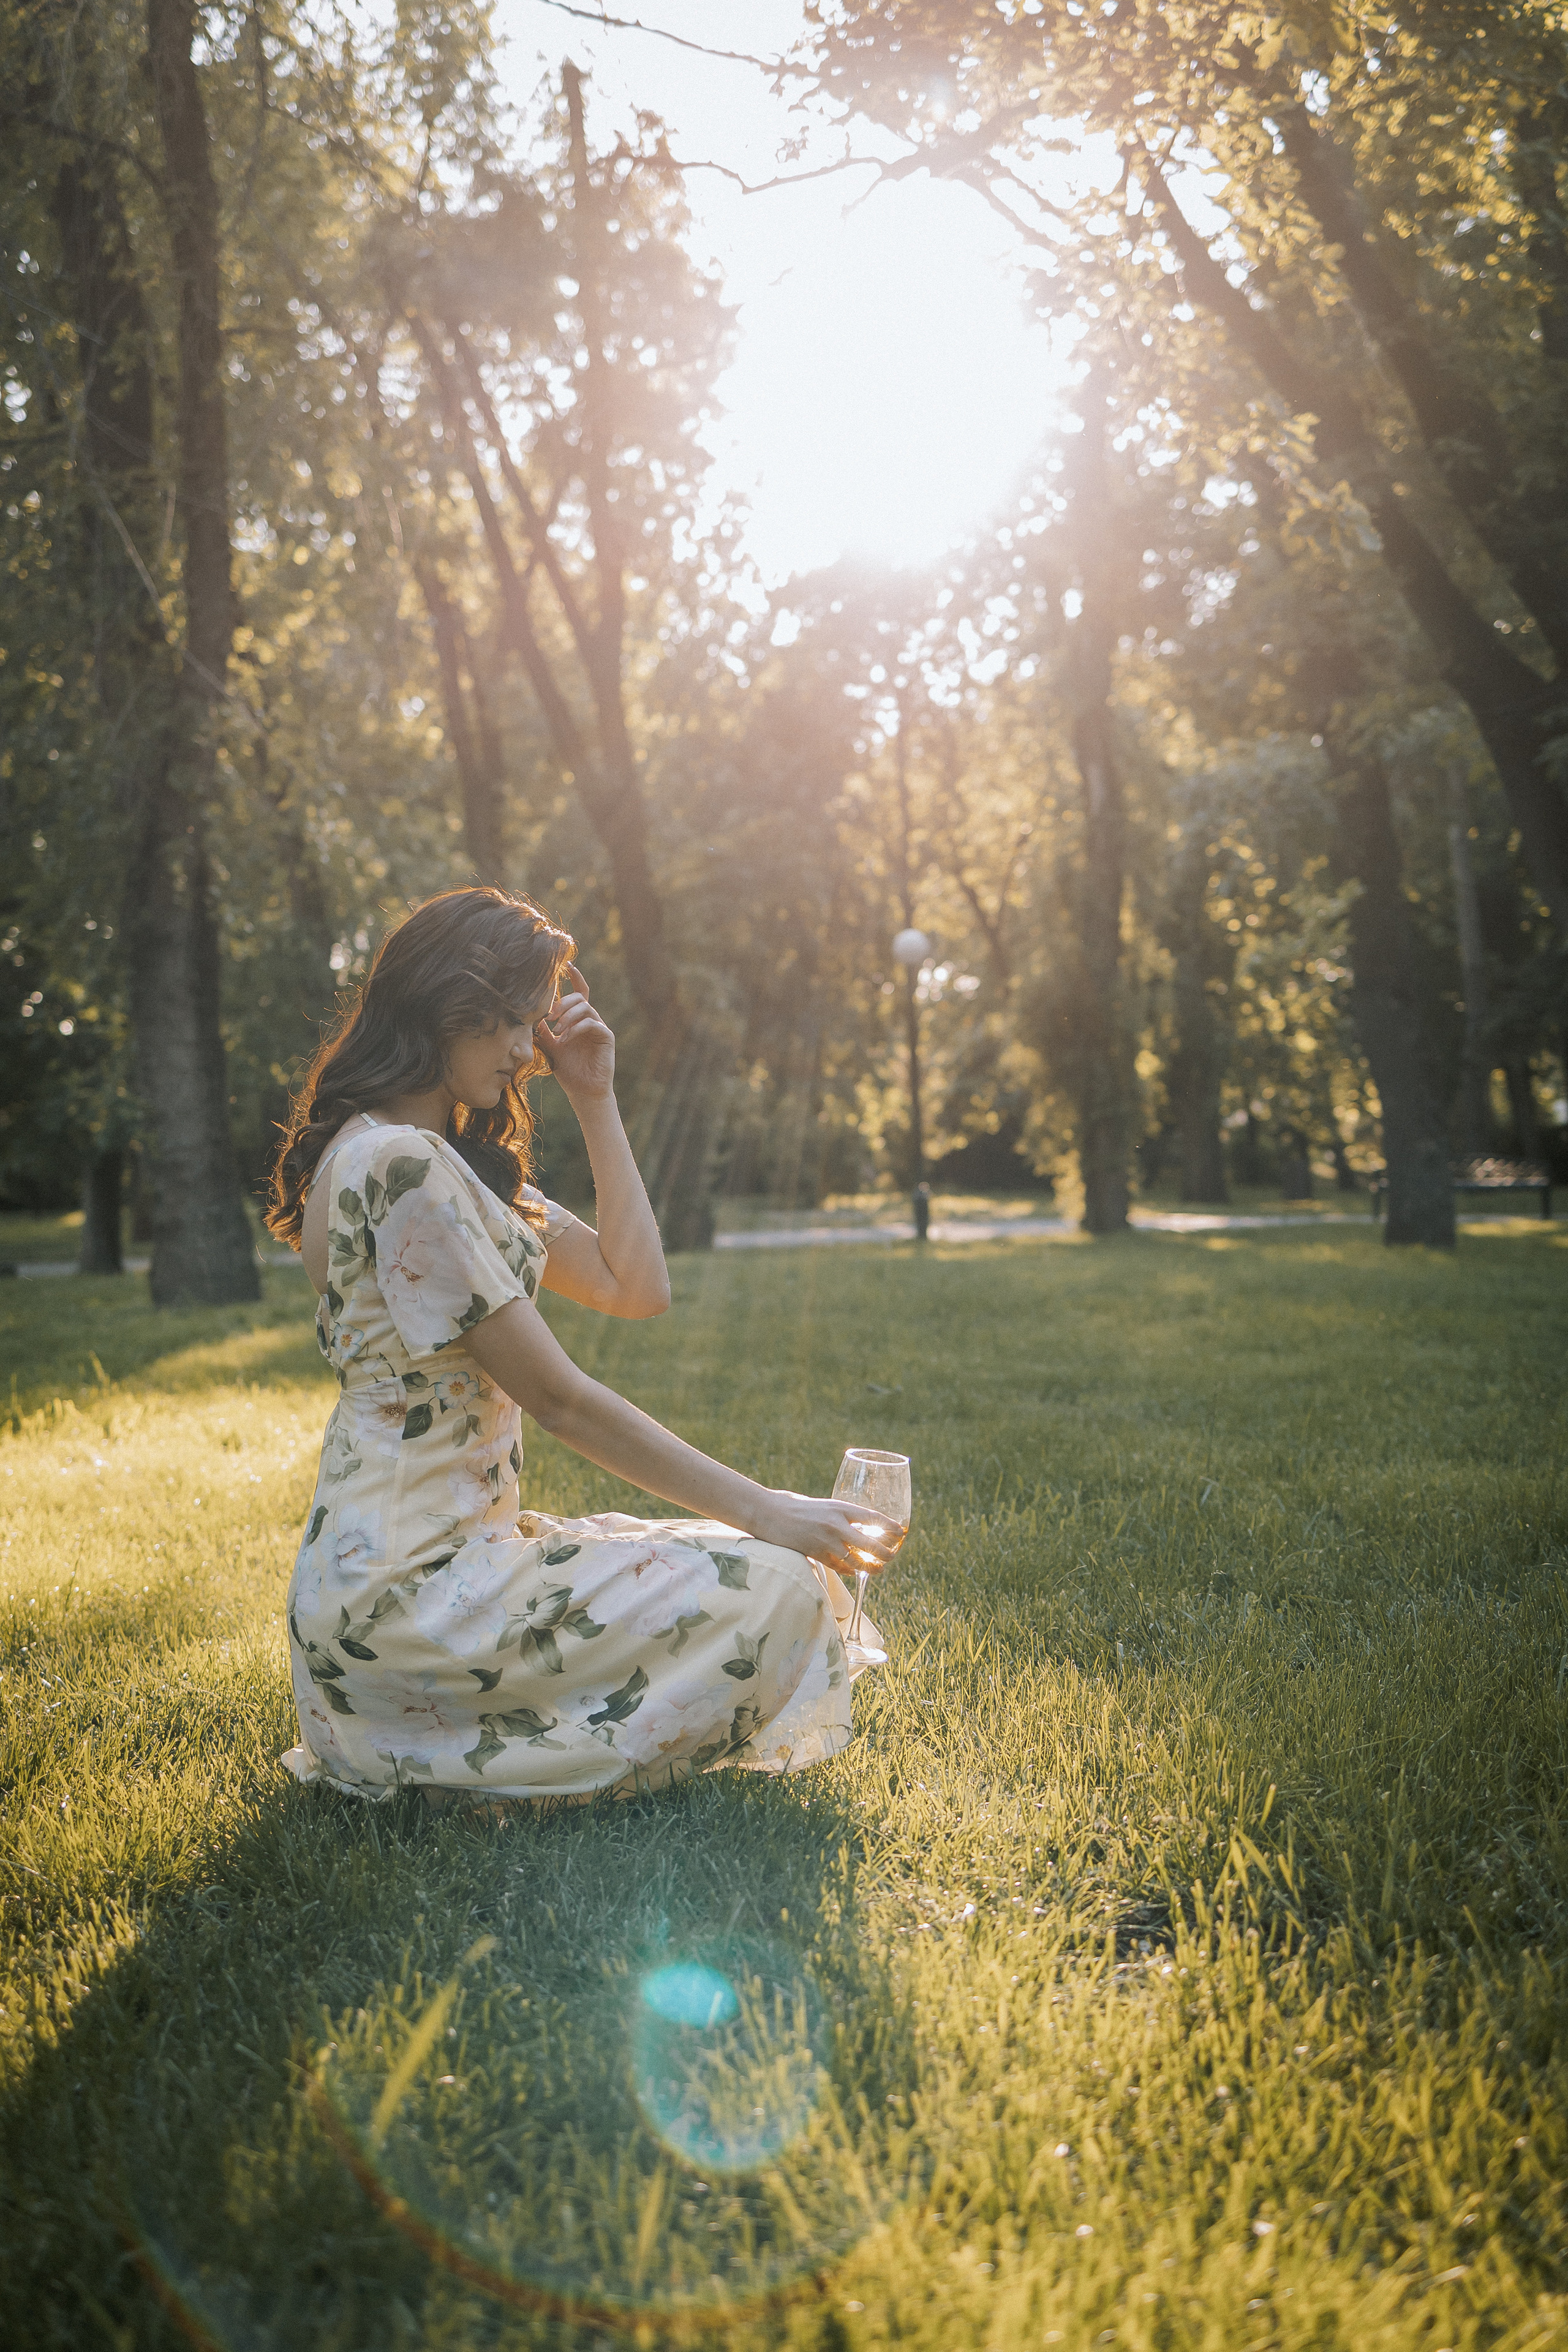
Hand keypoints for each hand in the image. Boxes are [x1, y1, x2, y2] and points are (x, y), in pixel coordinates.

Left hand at [537, 964, 614, 1103]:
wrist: (583, 1091)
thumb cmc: (568, 1070)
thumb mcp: (551, 1047)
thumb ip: (543, 1031)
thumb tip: (529, 1015)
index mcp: (579, 1020)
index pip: (579, 993)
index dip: (574, 977)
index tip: (566, 965)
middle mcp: (591, 1020)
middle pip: (579, 998)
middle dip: (563, 1002)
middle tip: (549, 1014)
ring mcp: (599, 1028)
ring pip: (585, 1008)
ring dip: (568, 1016)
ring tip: (557, 1030)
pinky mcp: (606, 1038)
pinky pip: (592, 1024)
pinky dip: (576, 1029)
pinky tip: (565, 1039)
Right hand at [747, 1491, 904, 1578]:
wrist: (768, 1512)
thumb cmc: (793, 1505)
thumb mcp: (822, 1504)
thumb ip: (838, 1514)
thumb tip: (856, 1525)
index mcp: (840, 1507)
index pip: (873, 1517)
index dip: (889, 1527)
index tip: (901, 1533)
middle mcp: (836, 1523)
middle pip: (870, 1543)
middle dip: (885, 1553)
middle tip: (892, 1557)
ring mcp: (826, 1540)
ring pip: (856, 1559)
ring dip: (870, 1567)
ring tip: (878, 1570)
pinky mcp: (815, 1553)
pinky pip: (839, 1566)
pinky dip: (850, 1570)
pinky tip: (856, 1572)